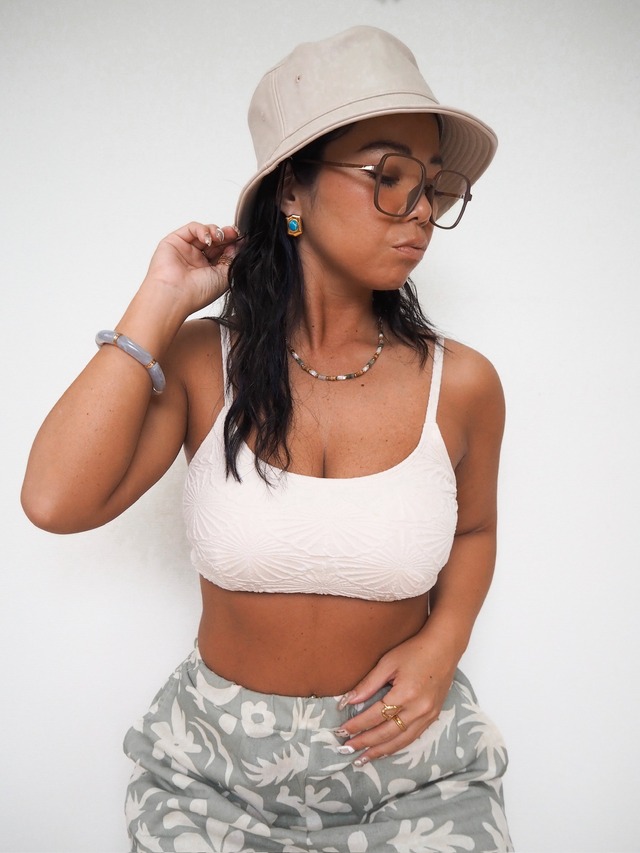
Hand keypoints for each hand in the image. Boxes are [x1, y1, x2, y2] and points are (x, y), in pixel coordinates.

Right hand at [143, 221, 241, 314]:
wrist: (175, 295)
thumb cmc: (198, 293)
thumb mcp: (224, 277)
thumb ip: (233, 260)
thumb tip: (240, 245)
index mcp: (209, 271)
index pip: (223, 251)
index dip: (233, 244)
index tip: (242, 241)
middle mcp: (197, 260)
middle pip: (215, 240)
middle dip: (226, 235)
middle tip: (234, 233)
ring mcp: (186, 250)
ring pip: (204, 232)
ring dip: (216, 231)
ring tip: (220, 236)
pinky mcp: (175, 241)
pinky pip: (192, 228)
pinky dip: (202, 229)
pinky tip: (208, 238)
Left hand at [334, 633, 457, 764]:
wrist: (444, 648)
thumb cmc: (414, 651)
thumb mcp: (388, 663)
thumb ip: (368, 684)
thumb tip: (347, 701)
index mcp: (405, 694)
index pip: (375, 716)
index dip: (357, 725)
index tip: (342, 730)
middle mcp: (418, 710)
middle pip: (386, 733)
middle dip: (365, 742)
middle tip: (346, 749)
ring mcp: (427, 716)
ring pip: (400, 741)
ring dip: (380, 751)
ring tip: (362, 759)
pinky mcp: (433, 717)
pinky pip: (412, 738)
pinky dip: (396, 746)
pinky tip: (384, 750)